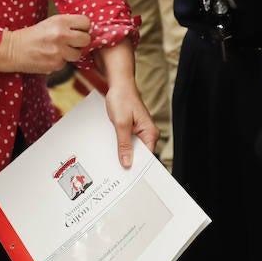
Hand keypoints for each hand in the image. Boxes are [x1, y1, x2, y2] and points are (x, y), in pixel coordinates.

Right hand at [0, 14, 91, 73]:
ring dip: (71, 53)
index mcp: (60, 21)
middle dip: (80, 41)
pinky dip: (61, 61)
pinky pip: (67, 63)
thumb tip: (86, 30)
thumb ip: (67, 25)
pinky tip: (50, 57)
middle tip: (71, 42)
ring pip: (79, 53)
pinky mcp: (56, 64)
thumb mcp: (50, 22)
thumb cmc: (31, 35)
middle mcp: (61, 35)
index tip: (78, 30)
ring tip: (59, 50)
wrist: (13, 49)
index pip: (86, 22)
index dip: (83, 27)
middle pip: (86, 39)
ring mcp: (60, 51)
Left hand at [92, 40, 156, 166]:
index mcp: (150, 133)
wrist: (118, 84)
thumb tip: (127, 162)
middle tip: (115, 170)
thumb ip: (124, 144)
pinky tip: (111, 148)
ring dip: (122, 151)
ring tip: (112, 159)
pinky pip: (126, 141)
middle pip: (139, 154)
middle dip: (128, 160)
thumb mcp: (121, 123)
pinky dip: (119, 144)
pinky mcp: (132, 129)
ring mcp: (139, 131)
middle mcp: (147, 133)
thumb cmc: (122, 98)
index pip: (147, 157)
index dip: (137, 166)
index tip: (127, 176)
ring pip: (131, 148)